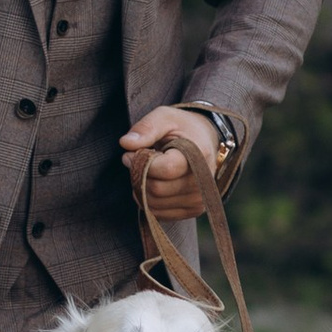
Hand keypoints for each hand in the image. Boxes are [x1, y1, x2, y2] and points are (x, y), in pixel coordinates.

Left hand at [122, 104, 217, 222]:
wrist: (206, 142)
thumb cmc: (183, 129)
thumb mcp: (164, 117)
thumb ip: (146, 128)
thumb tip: (126, 143)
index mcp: (199, 155)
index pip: (165, 170)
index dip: (141, 162)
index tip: (132, 152)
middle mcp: (203, 182)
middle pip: (156, 189)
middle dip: (139, 176)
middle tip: (139, 162)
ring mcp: (199, 199)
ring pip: (154, 205)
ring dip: (141, 189)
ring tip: (148, 172)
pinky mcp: (194, 211)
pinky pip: (158, 214)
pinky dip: (148, 200)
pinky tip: (154, 183)